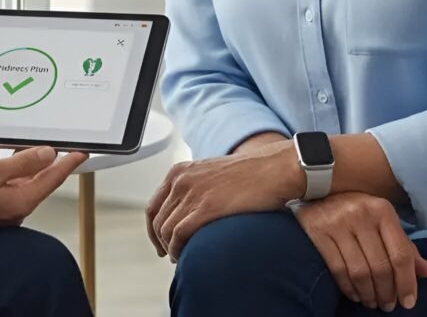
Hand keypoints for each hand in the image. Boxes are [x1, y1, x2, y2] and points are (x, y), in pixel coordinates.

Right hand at [0, 146, 87, 235]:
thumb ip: (23, 162)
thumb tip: (47, 154)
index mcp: (21, 200)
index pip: (53, 178)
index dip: (70, 163)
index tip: (82, 152)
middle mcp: (14, 205)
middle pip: (38, 176)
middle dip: (47, 157)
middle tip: (60, 141)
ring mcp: (0, 203)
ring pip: (18, 175)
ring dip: (21, 157)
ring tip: (26, 138)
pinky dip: (0, 162)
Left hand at [145, 141, 303, 259]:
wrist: (274, 169)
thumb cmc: (250, 175)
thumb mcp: (212, 174)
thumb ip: (194, 188)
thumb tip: (185, 214)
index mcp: (180, 171)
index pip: (153, 206)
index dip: (153, 229)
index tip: (160, 242)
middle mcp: (181, 179)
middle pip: (157, 220)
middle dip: (161, 241)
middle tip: (171, 254)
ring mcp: (192, 192)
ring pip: (166, 230)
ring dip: (170, 248)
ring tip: (181, 257)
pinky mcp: (205, 207)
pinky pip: (179, 235)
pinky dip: (178, 250)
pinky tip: (186, 256)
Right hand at [293, 192, 426, 311]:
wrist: (317, 190)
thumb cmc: (357, 209)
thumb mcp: (383, 221)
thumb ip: (404, 245)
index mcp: (382, 210)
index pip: (401, 254)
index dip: (407, 283)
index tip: (408, 302)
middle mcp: (361, 213)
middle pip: (381, 267)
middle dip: (387, 293)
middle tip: (388, 306)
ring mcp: (338, 222)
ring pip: (360, 272)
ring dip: (369, 294)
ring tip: (372, 302)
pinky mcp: (318, 231)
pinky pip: (338, 269)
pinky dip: (349, 288)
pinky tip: (355, 294)